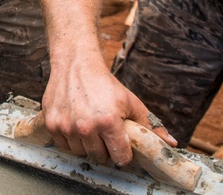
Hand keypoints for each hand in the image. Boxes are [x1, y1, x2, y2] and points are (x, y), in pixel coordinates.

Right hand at [40, 55, 173, 165]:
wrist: (75, 64)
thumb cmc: (104, 83)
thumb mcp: (131, 102)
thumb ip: (151, 125)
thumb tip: (171, 143)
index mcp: (109, 121)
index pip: (120, 157)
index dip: (123, 152)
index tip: (121, 144)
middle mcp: (86, 126)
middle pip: (100, 157)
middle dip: (105, 148)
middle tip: (104, 132)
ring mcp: (67, 126)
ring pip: (82, 153)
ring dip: (87, 145)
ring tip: (90, 127)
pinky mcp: (52, 125)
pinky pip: (65, 147)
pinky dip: (71, 140)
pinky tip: (76, 125)